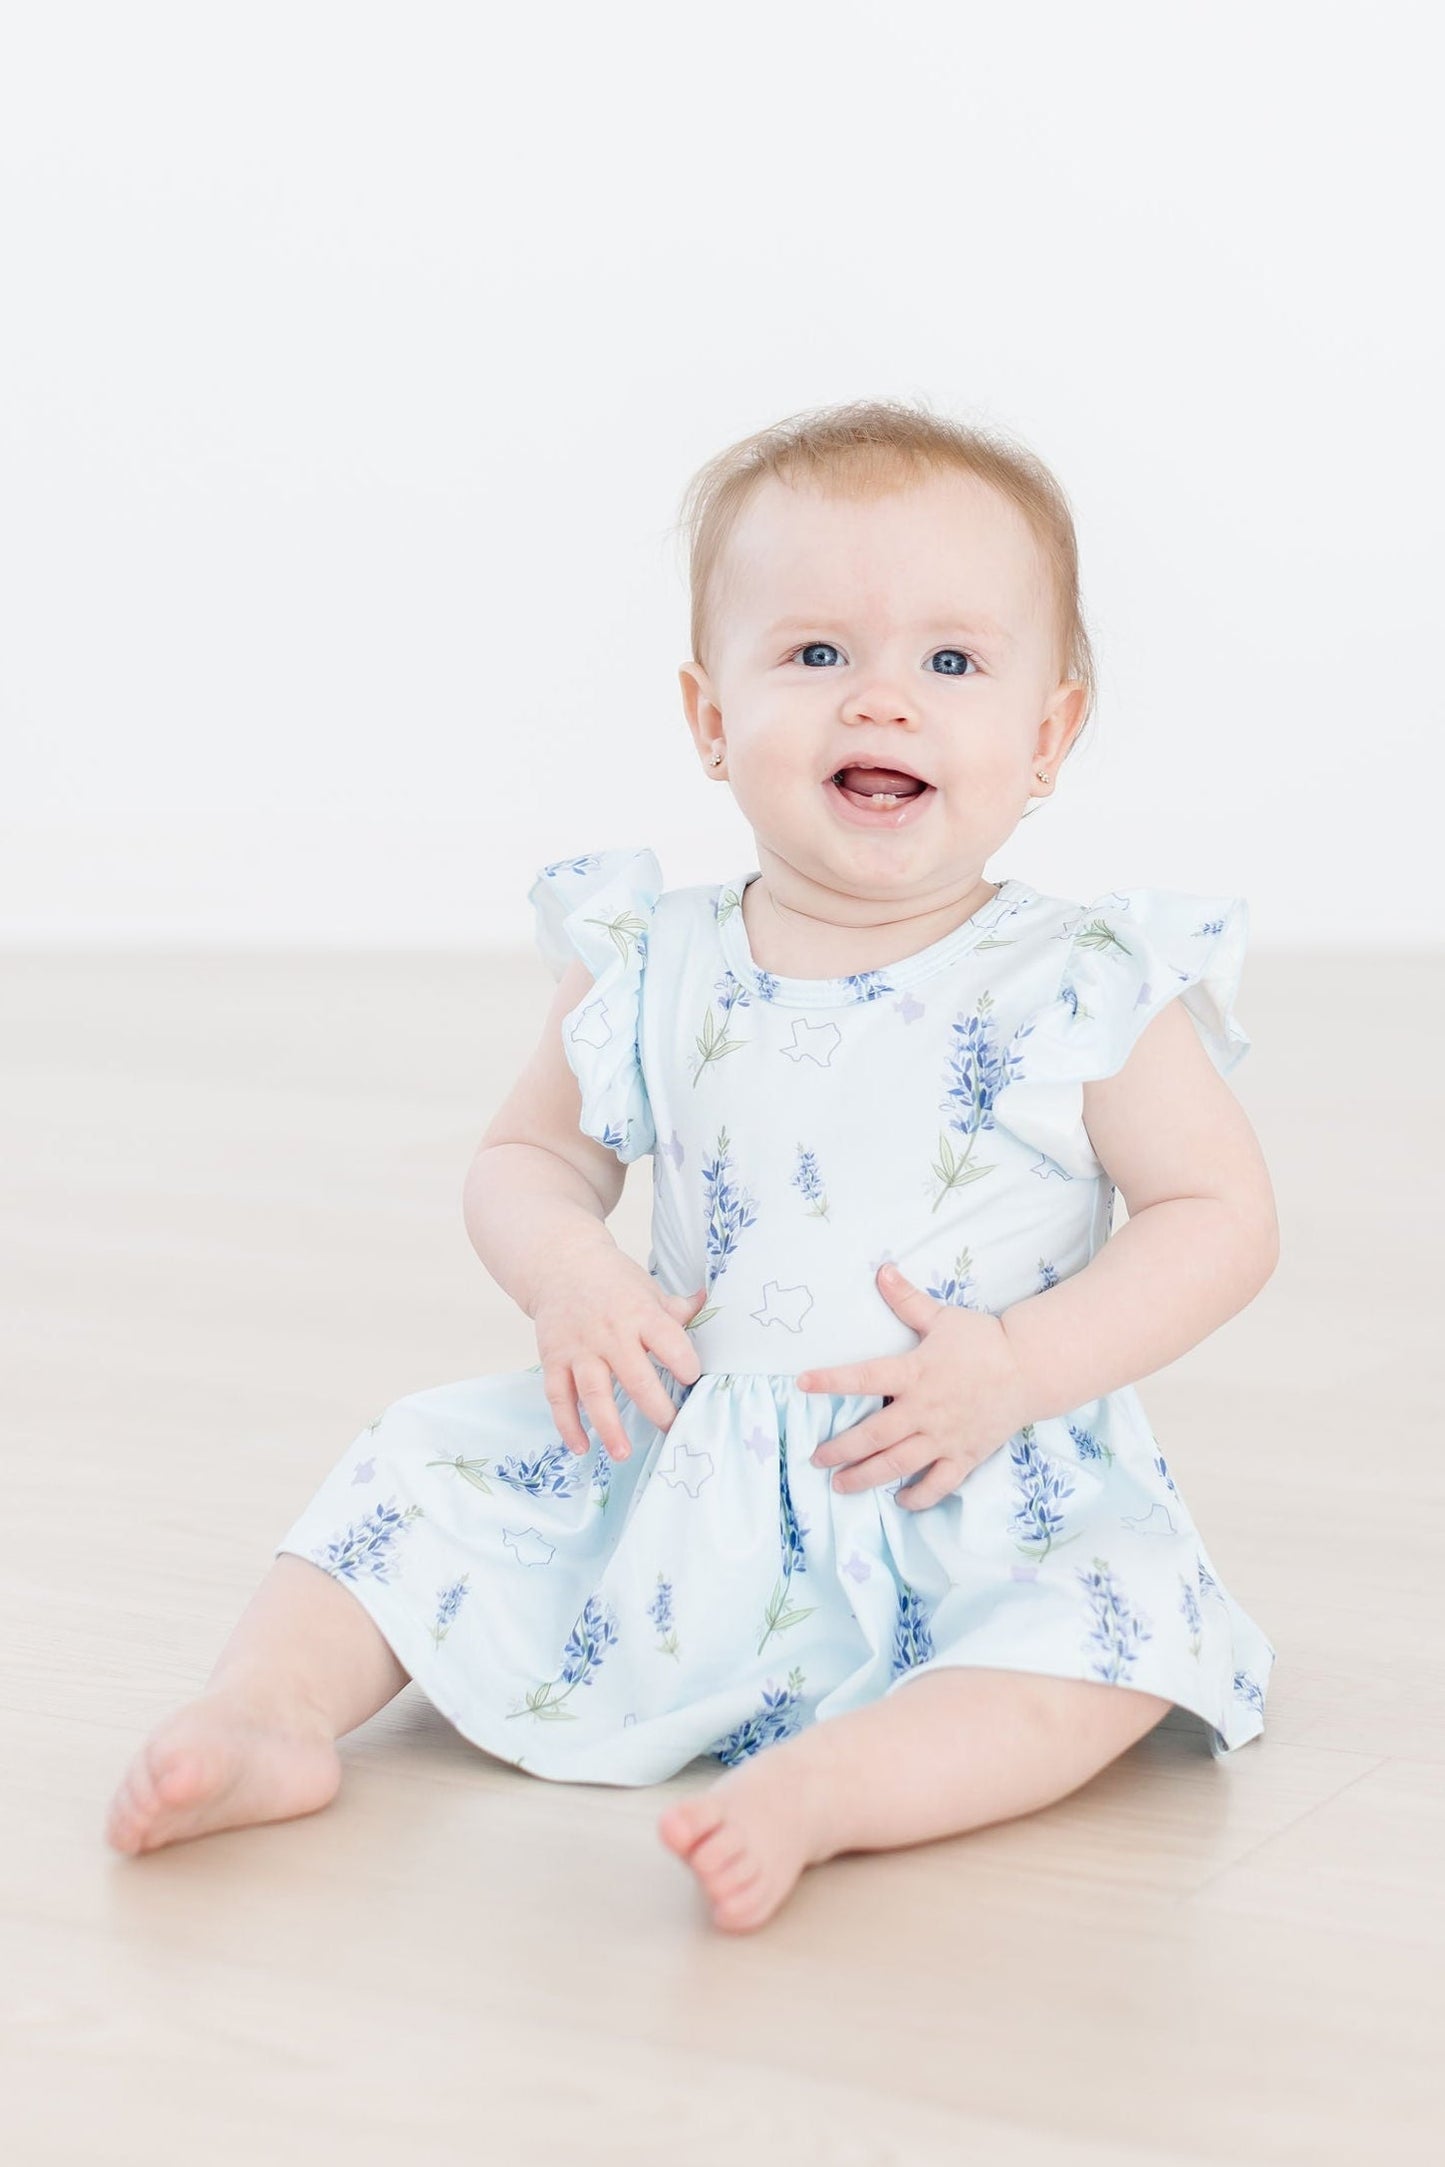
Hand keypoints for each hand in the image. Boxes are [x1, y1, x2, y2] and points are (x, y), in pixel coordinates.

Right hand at [532, 1238, 705, 1461]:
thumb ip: (677, 1309)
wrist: (561, 1264)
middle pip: (636, 1378)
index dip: (685, 1364)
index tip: (693, 1380)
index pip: (670, 1342)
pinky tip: (581, 1447)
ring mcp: (580, 1349)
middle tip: (672, 1430)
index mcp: (640, 1314)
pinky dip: (567, 1424)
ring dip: (609, 1427)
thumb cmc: (613, 1282)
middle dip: (657, 1409)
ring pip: (595, 1393)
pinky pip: (559, 1397)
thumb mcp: (648, 1288)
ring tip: (623, 1454)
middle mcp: (611, 1334)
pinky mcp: (554, 1360)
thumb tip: (710, 1304)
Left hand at [796, 1264, 1031, 1509]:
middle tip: (815, 1459)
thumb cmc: (984, 1341)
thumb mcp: (943, 1317)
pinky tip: (900, 1501)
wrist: (1030, 1368)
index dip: (830, 1381)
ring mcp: (945, 1437)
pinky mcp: (965, 1455)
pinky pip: (939, 1484)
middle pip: (874, 1435)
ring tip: (840, 1485)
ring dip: (866, 1477)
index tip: (801, 1383)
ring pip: (899, 1464)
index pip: (864, 1378)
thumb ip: (907, 1300)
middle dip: (840, 1450)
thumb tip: (882, 1270)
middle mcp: (925, 1409)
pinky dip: (919, 1497)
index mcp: (915, 1372)